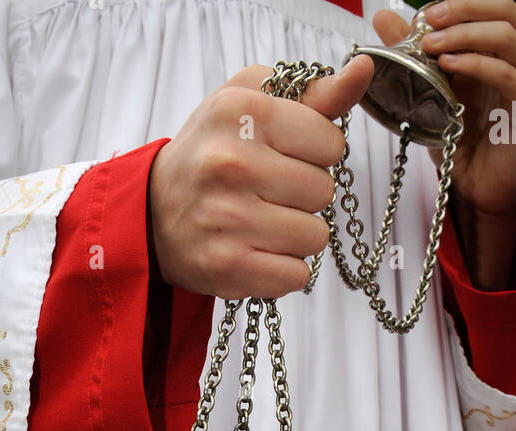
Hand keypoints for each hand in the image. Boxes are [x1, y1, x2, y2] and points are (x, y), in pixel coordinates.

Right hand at [148, 57, 373, 298]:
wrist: (153, 212)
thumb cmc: (211, 153)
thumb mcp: (251, 104)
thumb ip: (313, 93)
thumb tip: (362, 70)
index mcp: (242, 112)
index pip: (330, 142)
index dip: (315, 153)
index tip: (286, 156)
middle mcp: (232, 163)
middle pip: (323, 191)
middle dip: (305, 195)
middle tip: (270, 192)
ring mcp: (230, 219)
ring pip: (314, 237)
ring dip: (296, 234)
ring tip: (263, 222)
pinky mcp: (229, 267)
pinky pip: (296, 276)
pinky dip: (283, 270)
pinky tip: (258, 251)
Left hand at [370, 2, 515, 216]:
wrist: (478, 185)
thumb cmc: (461, 137)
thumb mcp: (433, 89)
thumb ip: (415, 52)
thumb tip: (384, 17)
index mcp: (509, 48)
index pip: (494, 7)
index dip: (462, 4)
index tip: (425, 15)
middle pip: (505, 11)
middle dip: (464, 10)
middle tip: (428, 20)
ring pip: (506, 36)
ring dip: (465, 34)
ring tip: (431, 45)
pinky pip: (506, 73)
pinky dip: (475, 63)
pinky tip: (448, 65)